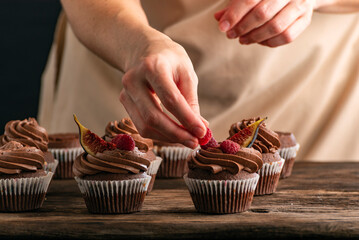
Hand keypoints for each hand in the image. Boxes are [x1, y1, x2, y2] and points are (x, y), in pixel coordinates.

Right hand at [120, 33, 207, 148]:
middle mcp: (133, 80)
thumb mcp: (186, 72)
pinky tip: (174, 134)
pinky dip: (160, 135)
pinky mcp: (124, 102)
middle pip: (153, 117)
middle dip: (176, 134)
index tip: (202, 132)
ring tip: (188, 139)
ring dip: (168, 138)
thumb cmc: (169, 59)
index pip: (170, 99)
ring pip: (145, 126)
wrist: (144, 49)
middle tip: (195, 142)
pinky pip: (142, 126)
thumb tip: (199, 128)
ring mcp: (126, 92)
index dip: (186, 119)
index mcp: (152, 67)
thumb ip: (191, 100)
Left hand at [215, 0, 315, 46]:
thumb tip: (219, 18)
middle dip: (243, 28)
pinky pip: (286, 36)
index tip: (223, 27)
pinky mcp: (306, 19)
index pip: (249, 0)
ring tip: (243, 40)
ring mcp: (300, 4)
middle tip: (231, 35)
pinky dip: (269, 42)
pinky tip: (259, 41)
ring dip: (255, 37)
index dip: (234, 15)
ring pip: (275, 27)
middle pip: (262, 14)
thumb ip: (235, 5)